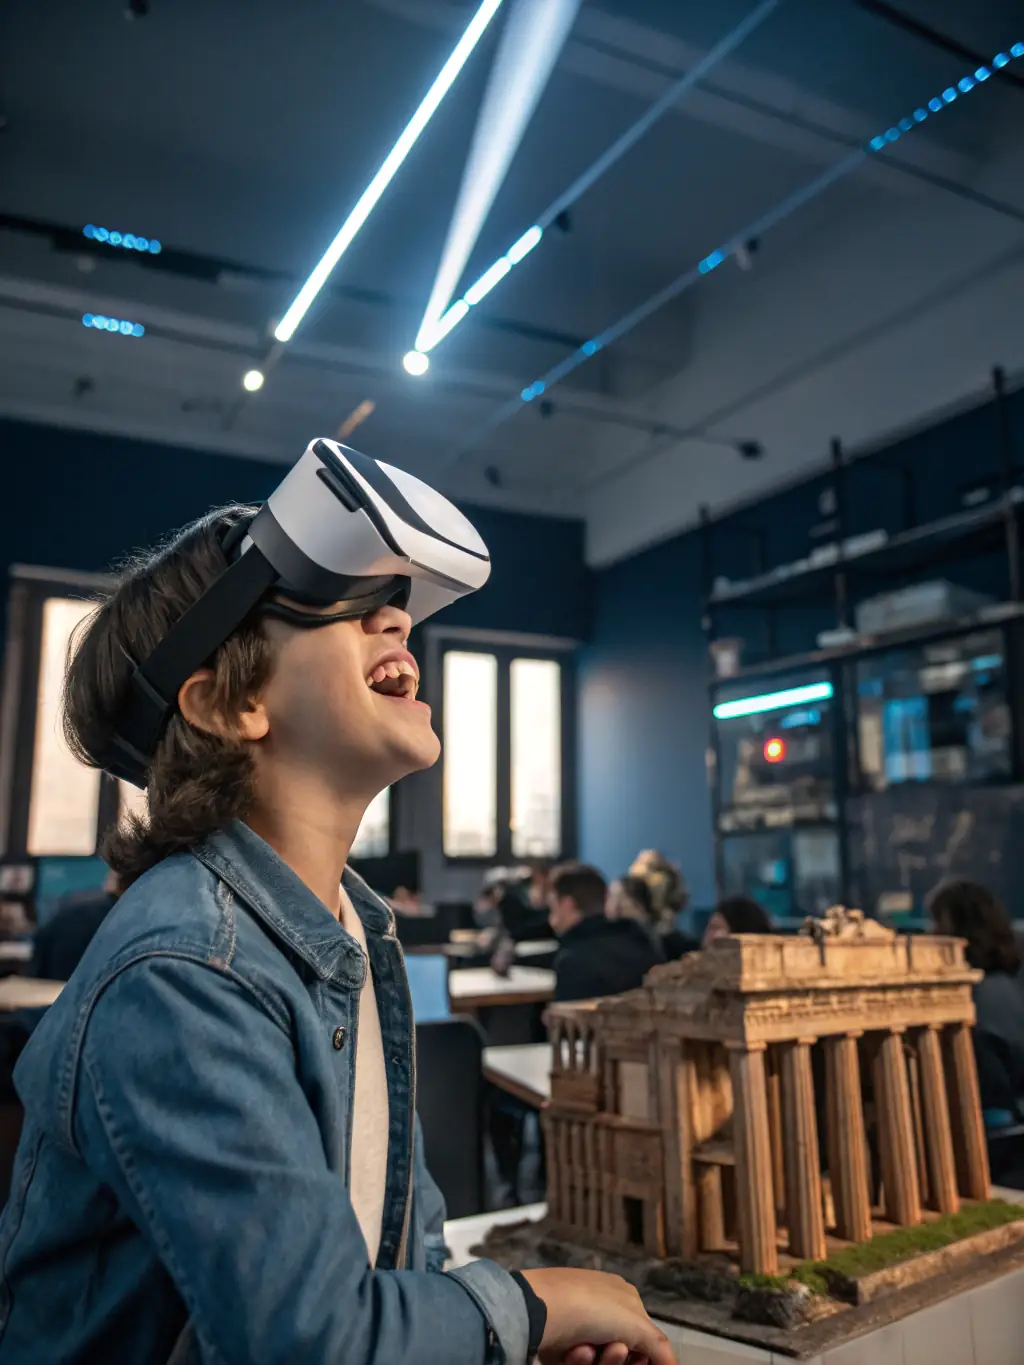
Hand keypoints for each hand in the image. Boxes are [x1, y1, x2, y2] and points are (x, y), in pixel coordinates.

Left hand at [521, 1267, 676, 1364]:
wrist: (539, 1310)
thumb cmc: (592, 1308)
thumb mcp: (636, 1324)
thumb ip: (660, 1347)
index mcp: (622, 1297)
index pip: (642, 1333)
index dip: (644, 1354)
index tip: (642, 1361)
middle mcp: (602, 1308)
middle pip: (622, 1351)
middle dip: (621, 1360)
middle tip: (615, 1351)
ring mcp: (579, 1326)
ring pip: (601, 1361)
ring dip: (602, 1361)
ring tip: (590, 1351)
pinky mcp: (559, 1344)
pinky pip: (577, 1362)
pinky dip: (579, 1361)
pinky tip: (574, 1351)